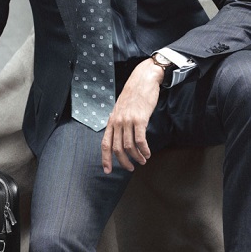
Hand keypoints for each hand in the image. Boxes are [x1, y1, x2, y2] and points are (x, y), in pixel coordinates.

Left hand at [101, 58, 162, 173]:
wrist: (142, 80)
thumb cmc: (133, 96)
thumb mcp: (120, 110)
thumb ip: (119, 123)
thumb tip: (120, 138)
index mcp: (111, 121)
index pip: (105, 144)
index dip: (105, 158)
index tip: (107, 171)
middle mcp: (117, 122)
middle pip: (117, 148)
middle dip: (123, 162)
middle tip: (130, 168)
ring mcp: (127, 120)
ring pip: (129, 146)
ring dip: (137, 157)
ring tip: (142, 161)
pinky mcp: (140, 119)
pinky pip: (140, 140)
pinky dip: (144, 150)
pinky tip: (147, 153)